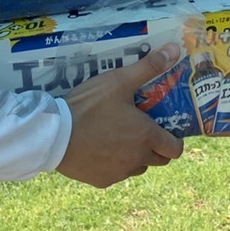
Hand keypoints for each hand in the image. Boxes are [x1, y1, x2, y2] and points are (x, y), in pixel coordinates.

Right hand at [56, 43, 184, 187]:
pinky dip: (112, 164)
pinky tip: (98, 148)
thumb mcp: (118, 81)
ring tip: (118, 137)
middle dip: (155, 147)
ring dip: (134, 156)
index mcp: (146, 137)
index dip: (173, 139)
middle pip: (159, 160)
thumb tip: (175, 50)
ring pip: (136, 167)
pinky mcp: (101, 180)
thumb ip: (148, 67)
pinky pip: (115, 174)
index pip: (175, 149)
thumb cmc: (90, 106)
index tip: (163, 127)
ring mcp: (119, 173)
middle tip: (140, 128)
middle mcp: (137, 160)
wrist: (54, 134)